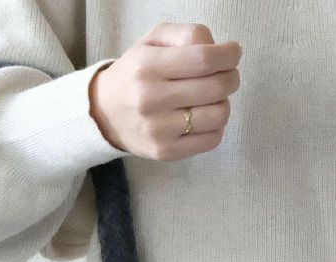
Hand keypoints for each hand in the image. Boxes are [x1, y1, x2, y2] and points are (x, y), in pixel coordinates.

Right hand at [89, 22, 241, 160]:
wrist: (103, 115)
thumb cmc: (135, 73)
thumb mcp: (153, 41)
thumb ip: (186, 34)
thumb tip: (217, 48)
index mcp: (148, 67)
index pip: (204, 59)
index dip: (229, 55)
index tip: (232, 53)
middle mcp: (151, 100)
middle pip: (216, 87)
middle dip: (231, 78)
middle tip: (226, 75)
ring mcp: (158, 131)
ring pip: (218, 116)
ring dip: (224, 103)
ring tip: (211, 99)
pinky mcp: (165, 152)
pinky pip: (211, 140)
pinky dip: (216, 127)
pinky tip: (203, 118)